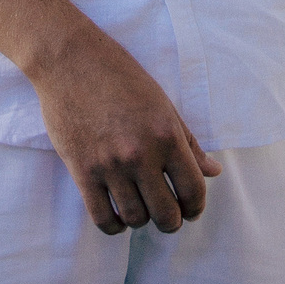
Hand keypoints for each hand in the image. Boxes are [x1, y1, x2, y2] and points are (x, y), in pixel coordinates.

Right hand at [28, 20, 220, 234]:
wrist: (70, 58)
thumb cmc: (120, 75)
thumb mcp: (162, 103)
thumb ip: (188, 141)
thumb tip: (214, 172)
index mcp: (166, 134)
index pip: (193, 190)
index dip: (196, 207)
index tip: (191, 209)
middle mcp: (140, 153)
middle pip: (166, 215)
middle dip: (172, 221)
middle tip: (168, 214)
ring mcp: (110, 165)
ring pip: (135, 219)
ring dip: (142, 219)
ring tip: (141, 206)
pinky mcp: (82, 171)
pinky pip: (102, 218)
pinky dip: (114, 225)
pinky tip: (118, 214)